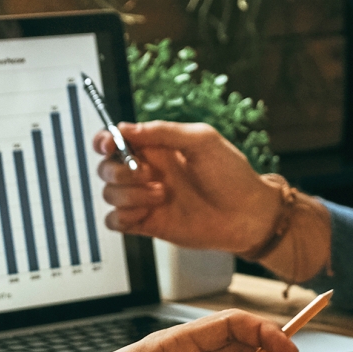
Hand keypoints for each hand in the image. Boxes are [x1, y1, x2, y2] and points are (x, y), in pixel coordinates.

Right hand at [95, 122, 279, 255]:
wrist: (248, 215)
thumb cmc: (232, 175)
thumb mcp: (203, 140)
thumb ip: (164, 131)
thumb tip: (127, 128)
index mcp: (157, 148)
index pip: (116, 140)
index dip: (104, 140)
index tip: (110, 144)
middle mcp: (148, 172)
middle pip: (106, 167)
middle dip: (120, 170)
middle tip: (150, 174)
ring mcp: (145, 198)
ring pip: (109, 194)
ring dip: (130, 194)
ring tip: (163, 194)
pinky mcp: (148, 223)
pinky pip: (115, 221)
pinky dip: (123, 217)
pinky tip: (146, 212)